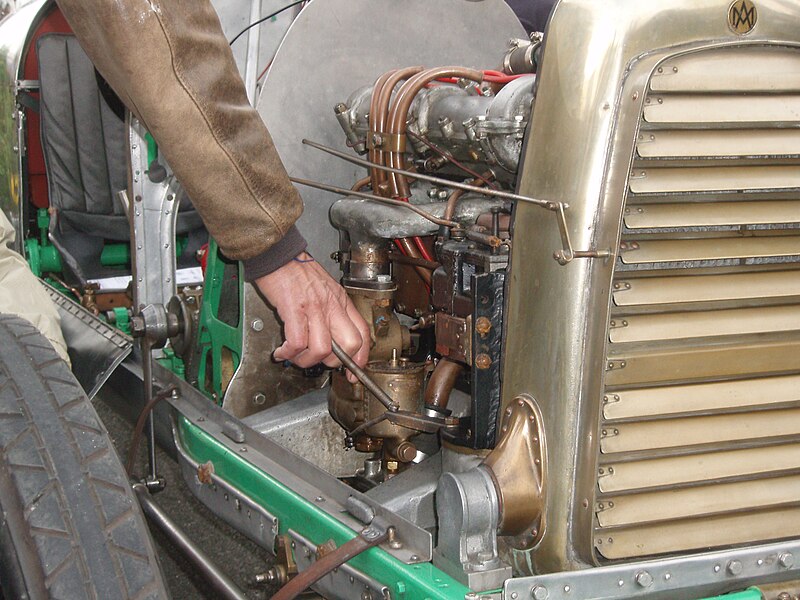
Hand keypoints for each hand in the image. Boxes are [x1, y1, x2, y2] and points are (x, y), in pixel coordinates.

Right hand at [255, 253, 370, 380]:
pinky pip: (297, 342)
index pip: (363, 333)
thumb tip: (330, 336)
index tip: (353, 372)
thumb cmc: (297, 271)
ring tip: (295, 357)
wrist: (278, 255)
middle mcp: (332, 305)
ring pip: (323, 349)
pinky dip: (288, 353)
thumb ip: (331, 310)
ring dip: (307, 360)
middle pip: (350, 345)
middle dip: (335, 362)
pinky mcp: (294, 310)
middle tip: (320, 362)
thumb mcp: (325, 288)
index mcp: (341, 301)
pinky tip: (282, 352)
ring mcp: (314, 308)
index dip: (361, 357)